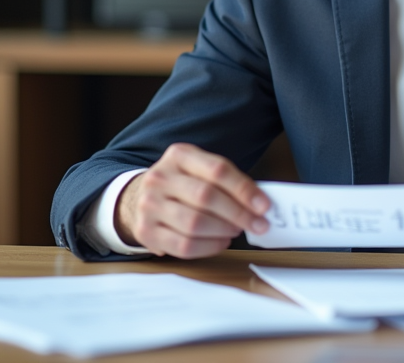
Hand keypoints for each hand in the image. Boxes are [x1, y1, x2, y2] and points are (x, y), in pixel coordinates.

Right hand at [115, 143, 270, 258]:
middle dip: (238, 214)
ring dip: (224, 231)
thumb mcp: (199, 168)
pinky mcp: (146, 232)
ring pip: (194, 224)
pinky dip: (209, 247)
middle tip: (258, 224)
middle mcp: (159, 178)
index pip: (217, 170)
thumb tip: (260, 203)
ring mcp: (149, 206)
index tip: (264, 205)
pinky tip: (220, 241)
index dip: (244, 189)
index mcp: (178, 156)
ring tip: (236, 231)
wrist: (138, 196)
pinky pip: (183, 246)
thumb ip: (228, 180)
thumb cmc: (182, 183)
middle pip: (206, 197)